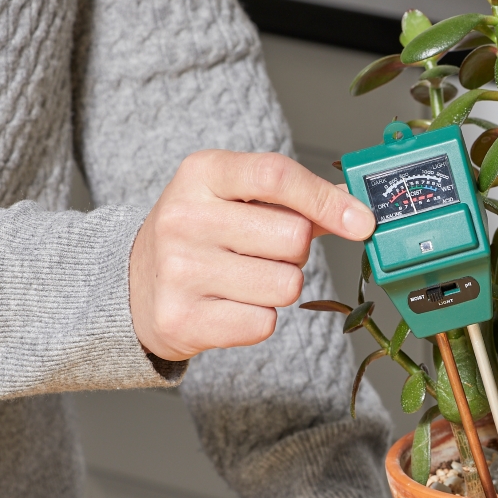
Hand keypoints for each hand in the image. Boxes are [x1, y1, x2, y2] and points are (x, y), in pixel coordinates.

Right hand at [129, 150, 375, 360]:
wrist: (134, 286)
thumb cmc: (204, 234)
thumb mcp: (237, 198)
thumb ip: (298, 199)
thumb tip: (360, 212)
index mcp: (202, 173)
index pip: (277, 176)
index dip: (328, 200)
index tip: (363, 222)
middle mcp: (184, 217)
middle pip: (294, 239)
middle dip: (296, 252)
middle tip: (264, 252)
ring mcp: (179, 270)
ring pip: (286, 285)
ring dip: (280, 287)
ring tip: (245, 278)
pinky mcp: (182, 319)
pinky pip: (264, 323)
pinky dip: (259, 319)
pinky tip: (230, 305)